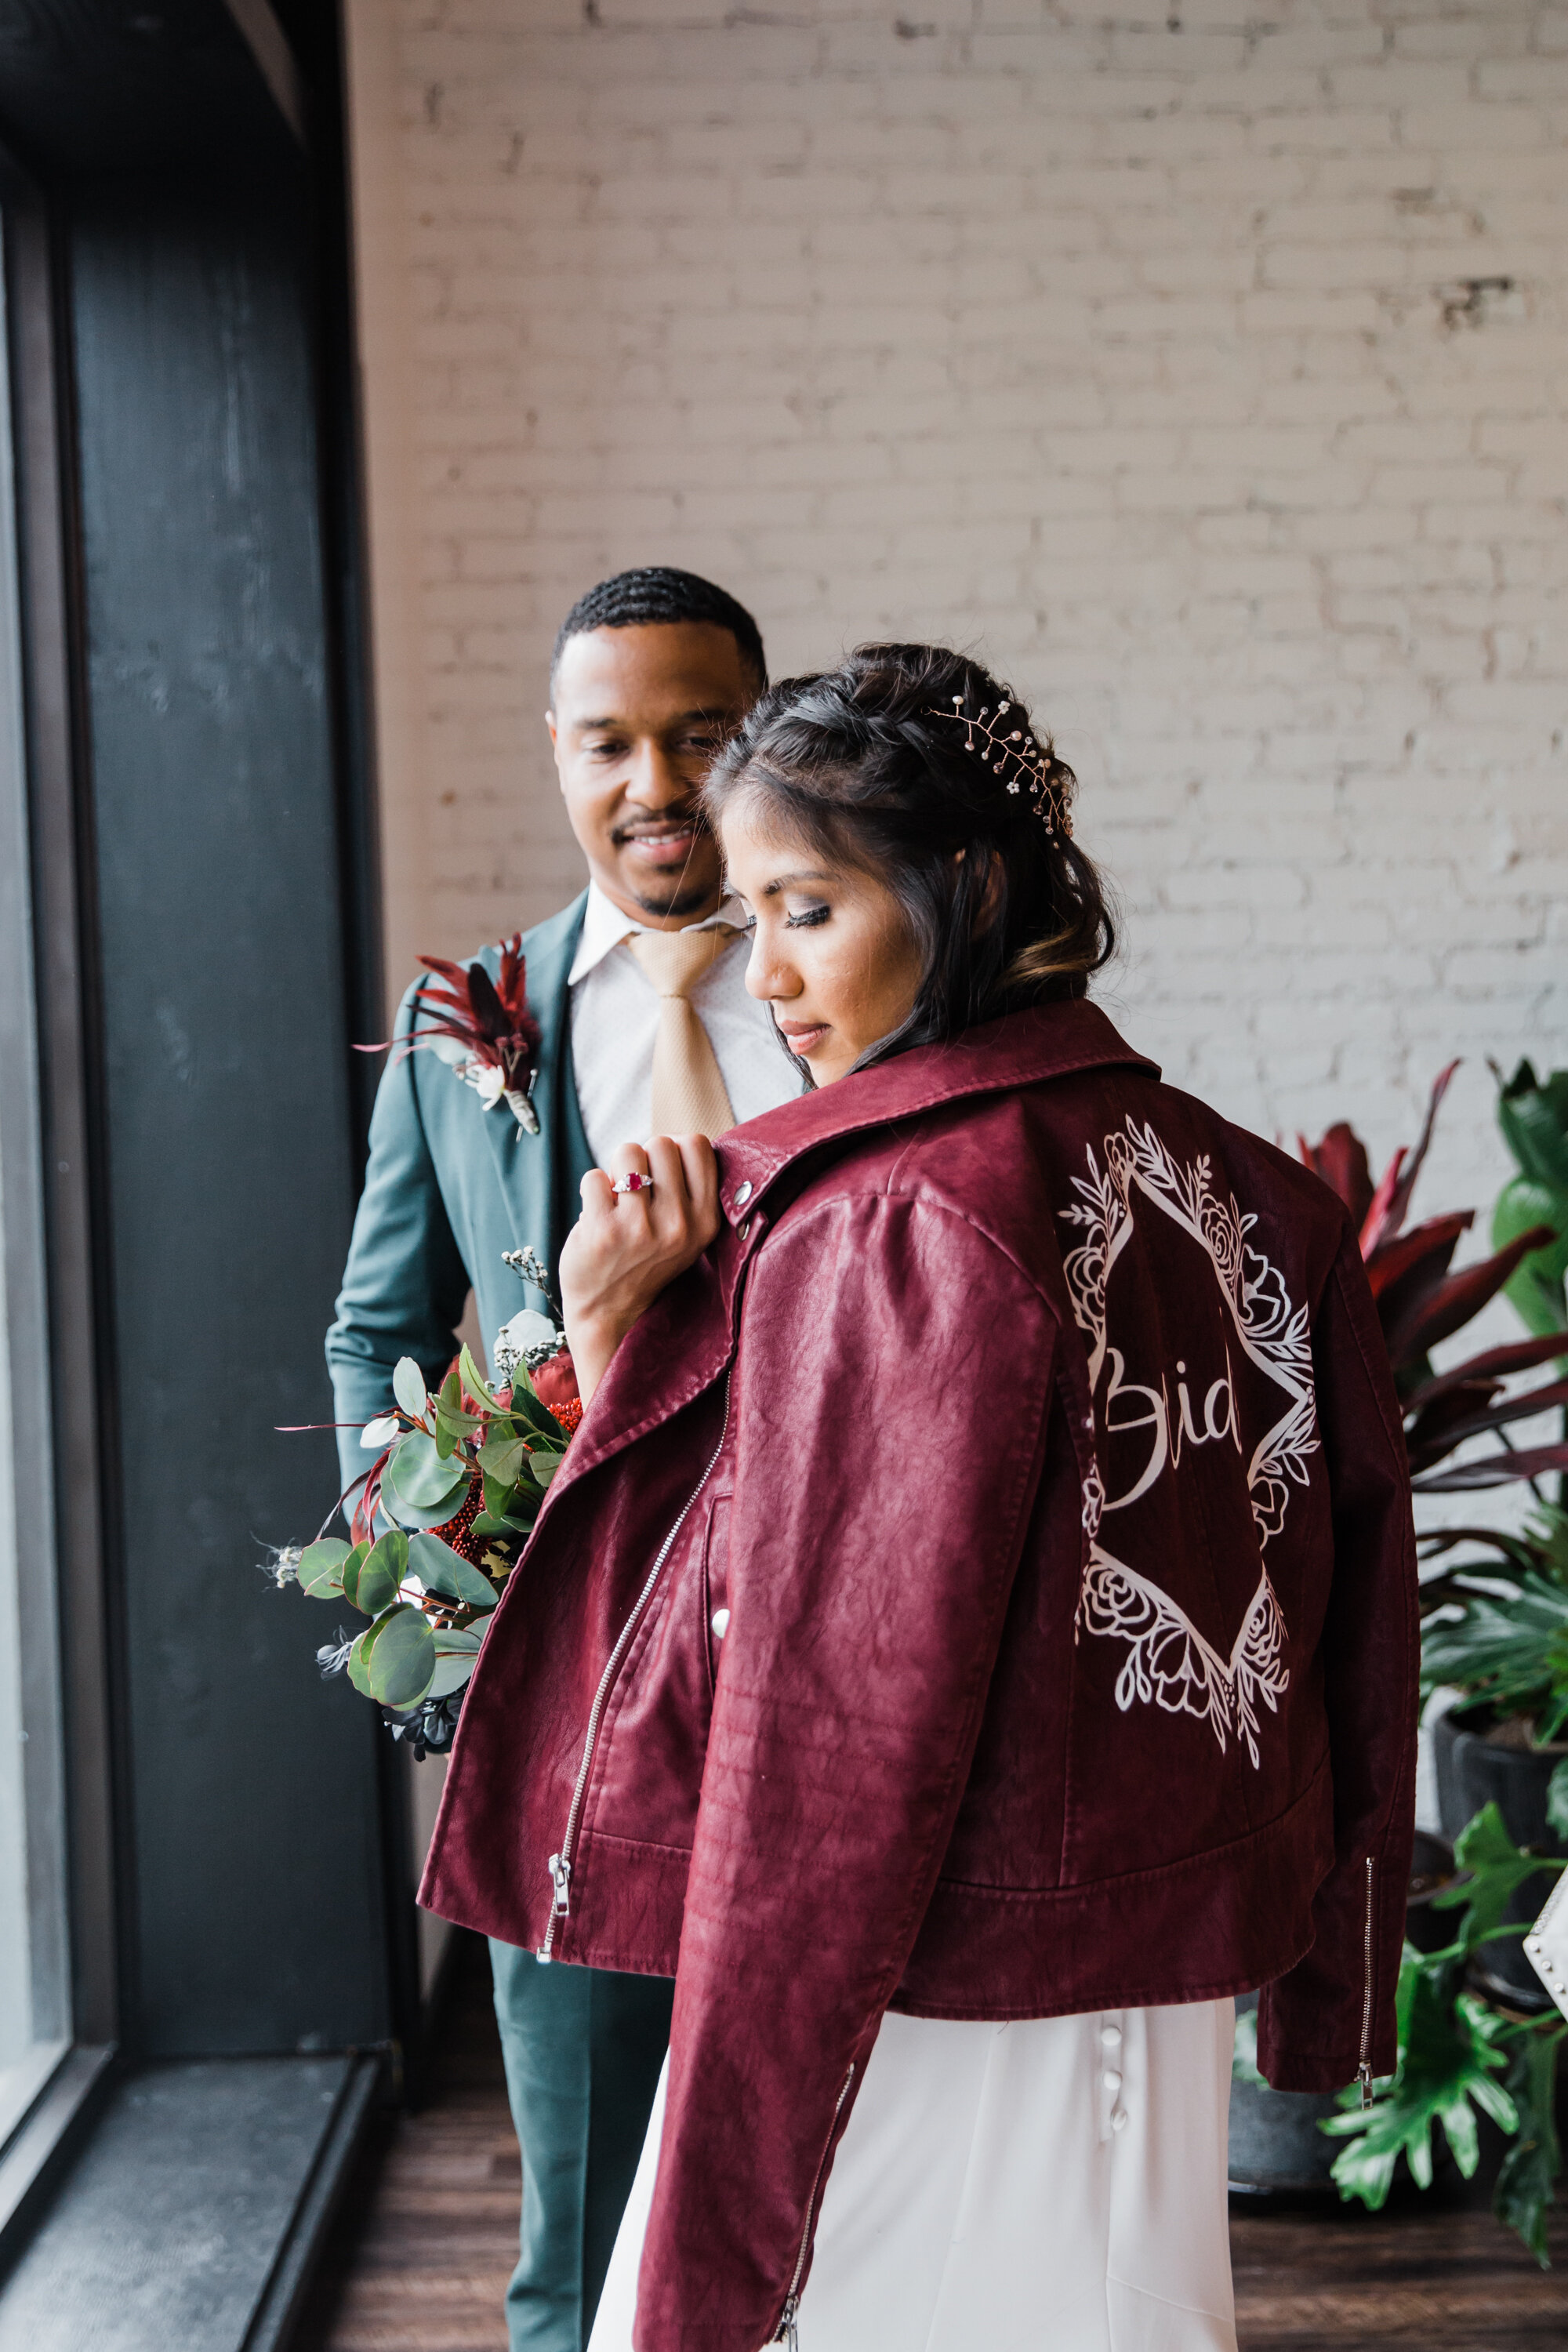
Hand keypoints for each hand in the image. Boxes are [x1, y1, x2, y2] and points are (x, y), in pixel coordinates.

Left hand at [560, 1134, 720, 1404]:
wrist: (610, 1313)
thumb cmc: (645, 1260)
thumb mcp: (686, 1234)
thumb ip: (690, 1190)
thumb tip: (678, 1137)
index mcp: (705, 1220)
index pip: (697, 1144)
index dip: (674, 1147)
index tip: (662, 1171)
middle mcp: (679, 1224)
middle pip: (661, 1142)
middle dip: (642, 1157)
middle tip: (635, 1188)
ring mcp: (641, 1229)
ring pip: (627, 1151)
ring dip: (615, 1169)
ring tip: (616, 1199)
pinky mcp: (603, 1232)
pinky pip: (593, 1177)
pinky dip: (591, 1189)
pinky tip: (597, 1215)